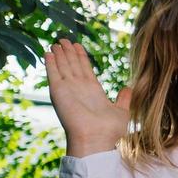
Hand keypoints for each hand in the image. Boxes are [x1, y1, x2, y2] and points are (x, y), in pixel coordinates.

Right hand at [44, 38, 130, 156]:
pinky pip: (53, 73)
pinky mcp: (58, 91)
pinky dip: (51, 63)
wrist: (95, 139)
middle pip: (73, 65)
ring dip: (60, 54)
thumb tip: (128, 88)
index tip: (78, 46)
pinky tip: (49, 52)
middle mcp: (79, 89)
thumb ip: (124, 99)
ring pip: (63, 66)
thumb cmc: (109, 130)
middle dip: (69, 52)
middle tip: (64, 38)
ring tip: (57, 42)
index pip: (85, 69)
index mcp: (93, 92)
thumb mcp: (121, 111)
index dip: (81, 57)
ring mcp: (68, 89)